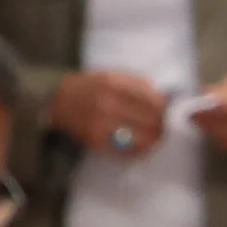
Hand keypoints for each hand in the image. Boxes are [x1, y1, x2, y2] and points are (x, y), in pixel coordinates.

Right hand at [53, 69, 175, 157]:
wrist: (58, 100)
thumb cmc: (90, 87)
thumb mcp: (112, 76)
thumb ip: (137, 84)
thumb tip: (163, 99)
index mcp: (114, 84)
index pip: (152, 101)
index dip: (164, 109)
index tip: (168, 112)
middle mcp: (107, 104)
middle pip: (150, 121)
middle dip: (162, 125)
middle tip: (164, 127)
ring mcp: (101, 124)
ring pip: (142, 138)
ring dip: (154, 139)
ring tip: (156, 137)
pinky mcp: (97, 141)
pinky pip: (127, 150)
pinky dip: (140, 150)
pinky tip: (144, 146)